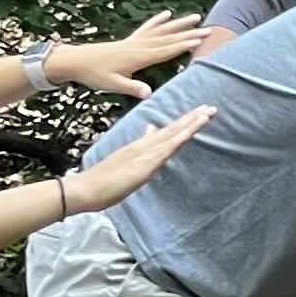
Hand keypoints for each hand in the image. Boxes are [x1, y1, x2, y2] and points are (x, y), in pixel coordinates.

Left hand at [48, 14, 222, 96]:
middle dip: (189, 33)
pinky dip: (158, 21)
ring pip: (162, 30)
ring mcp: (135, 41)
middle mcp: (139, 46)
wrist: (76, 60)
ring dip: (179, 24)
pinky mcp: (129, 40)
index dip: (184, 45)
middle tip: (209, 29)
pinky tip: (167, 14)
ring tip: (196, 17)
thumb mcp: (113, 84)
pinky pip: (147, 28)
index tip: (200, 40)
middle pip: (169, 38)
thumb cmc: (95, 74)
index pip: (166, 50)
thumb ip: (132, 87)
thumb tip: (148, 93)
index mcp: (138, 57)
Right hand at [64, 105, 216, 214]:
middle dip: (192, 119)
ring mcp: (144, 153)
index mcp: (140, 147)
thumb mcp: (124, 165)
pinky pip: (166, 148)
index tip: (198, 114)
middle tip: (210, 107)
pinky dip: (180, 138)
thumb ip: (136, 152)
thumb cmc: (102, 181)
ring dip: (191, 123)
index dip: (183, 124)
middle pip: (173, 130)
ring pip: (173, 135)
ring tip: (208, 112)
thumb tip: (149, 136)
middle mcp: (144, 146)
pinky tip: (192, 130)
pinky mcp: (145, 163)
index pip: (166, 133)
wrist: (85, 188)